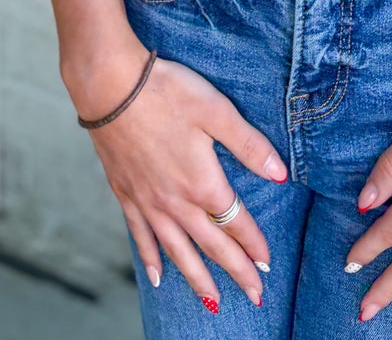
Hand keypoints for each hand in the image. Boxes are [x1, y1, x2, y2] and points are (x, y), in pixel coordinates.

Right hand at [77, 48, 288, 312]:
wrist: (111, 87)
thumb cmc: (167, 92)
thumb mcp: (217, 111)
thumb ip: (249, 145)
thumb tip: (281, 174)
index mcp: (203, 183)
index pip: (236, 223)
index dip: (254, 244)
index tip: (268, 264)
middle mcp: (176, 203)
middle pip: (211, 246)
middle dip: (236, 273)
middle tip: (255, 297)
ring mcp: (148, 203)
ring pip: (178, 252)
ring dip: (198, 279)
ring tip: (213, 304)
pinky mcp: (125, 195)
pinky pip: (141, 238)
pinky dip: (151, 261)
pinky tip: (158, 277)